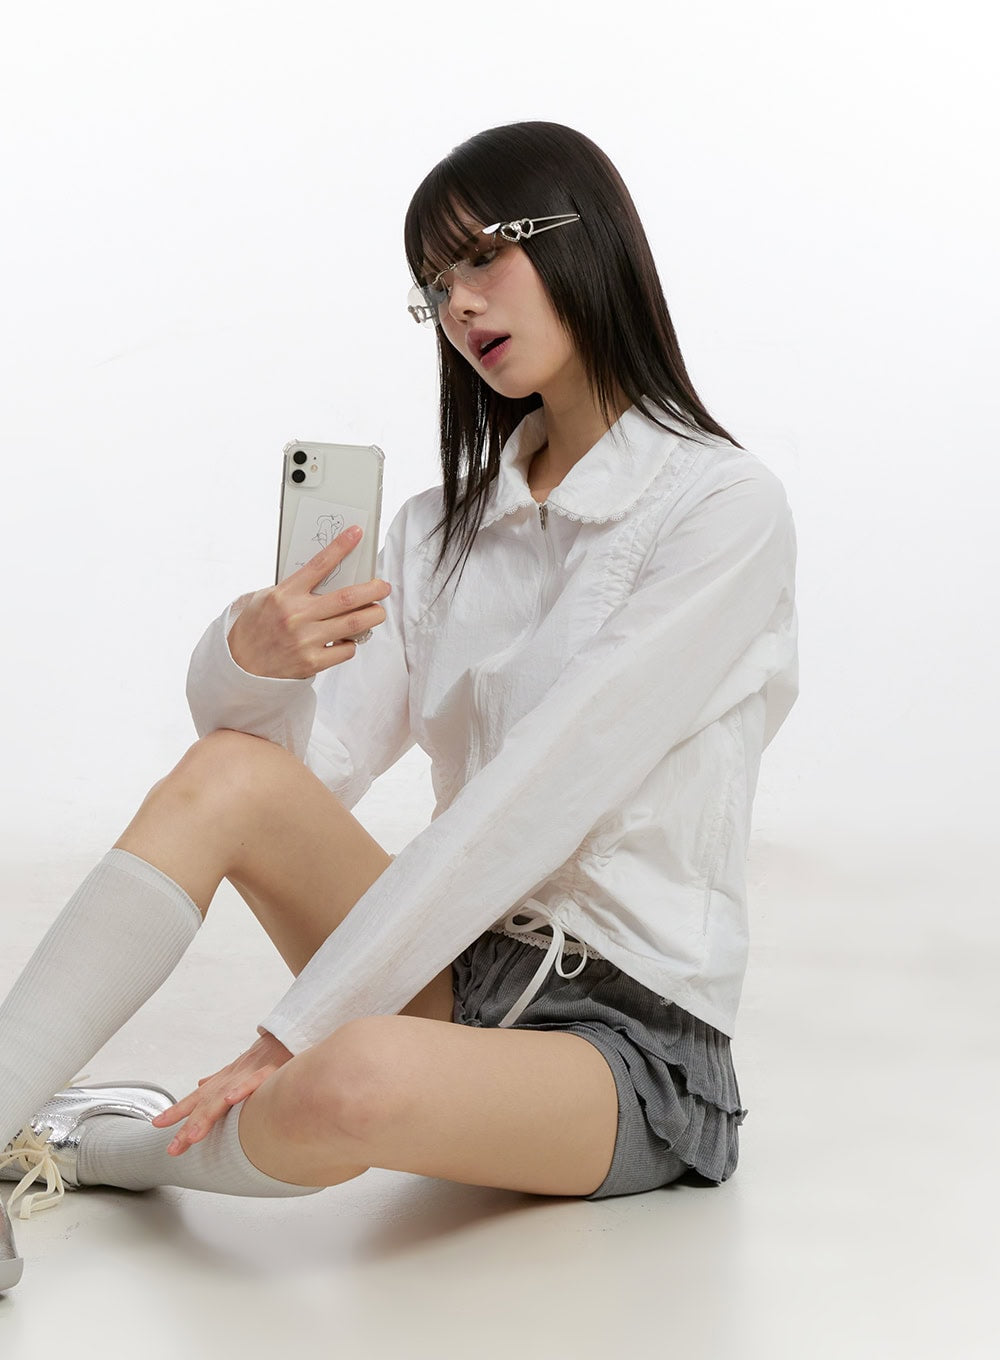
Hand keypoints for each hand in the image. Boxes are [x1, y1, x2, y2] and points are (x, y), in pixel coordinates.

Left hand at [150, 1032, 292, 1154]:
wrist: (285, 1038)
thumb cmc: (262, 1058)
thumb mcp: (236, 1070)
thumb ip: (217, 1080)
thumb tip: (199, 1083)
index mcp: (221, 1082)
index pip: (194, 1099)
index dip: (175, 1112)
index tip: (157, 1125)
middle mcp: (229, 1080)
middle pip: (205, 1105)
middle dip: (188, 1127)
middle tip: (174, 1148)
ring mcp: (246, 1075)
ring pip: (223, 1098)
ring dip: (206, 1116)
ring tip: (193, 1135)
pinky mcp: (268, 1071)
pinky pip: (254, 1082)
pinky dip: (241, 1090)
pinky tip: (230, 1099)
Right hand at [227, 523, 391, 678]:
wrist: (241, 667)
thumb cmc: (256, 628)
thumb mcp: (266, 598)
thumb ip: (295, 588)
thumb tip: (330, 576)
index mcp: (284, 595)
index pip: (319, 565)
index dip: (341, 547)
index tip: (357, 533)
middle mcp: (297, 616)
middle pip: (347, 598)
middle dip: (373, 590)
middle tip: (384, 586)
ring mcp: (306, 640)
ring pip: (354, 624)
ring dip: (373, 615)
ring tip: (378, 611)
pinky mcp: (312, 662)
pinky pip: (346, 649)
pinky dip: (352, 643)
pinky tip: (348, 639)